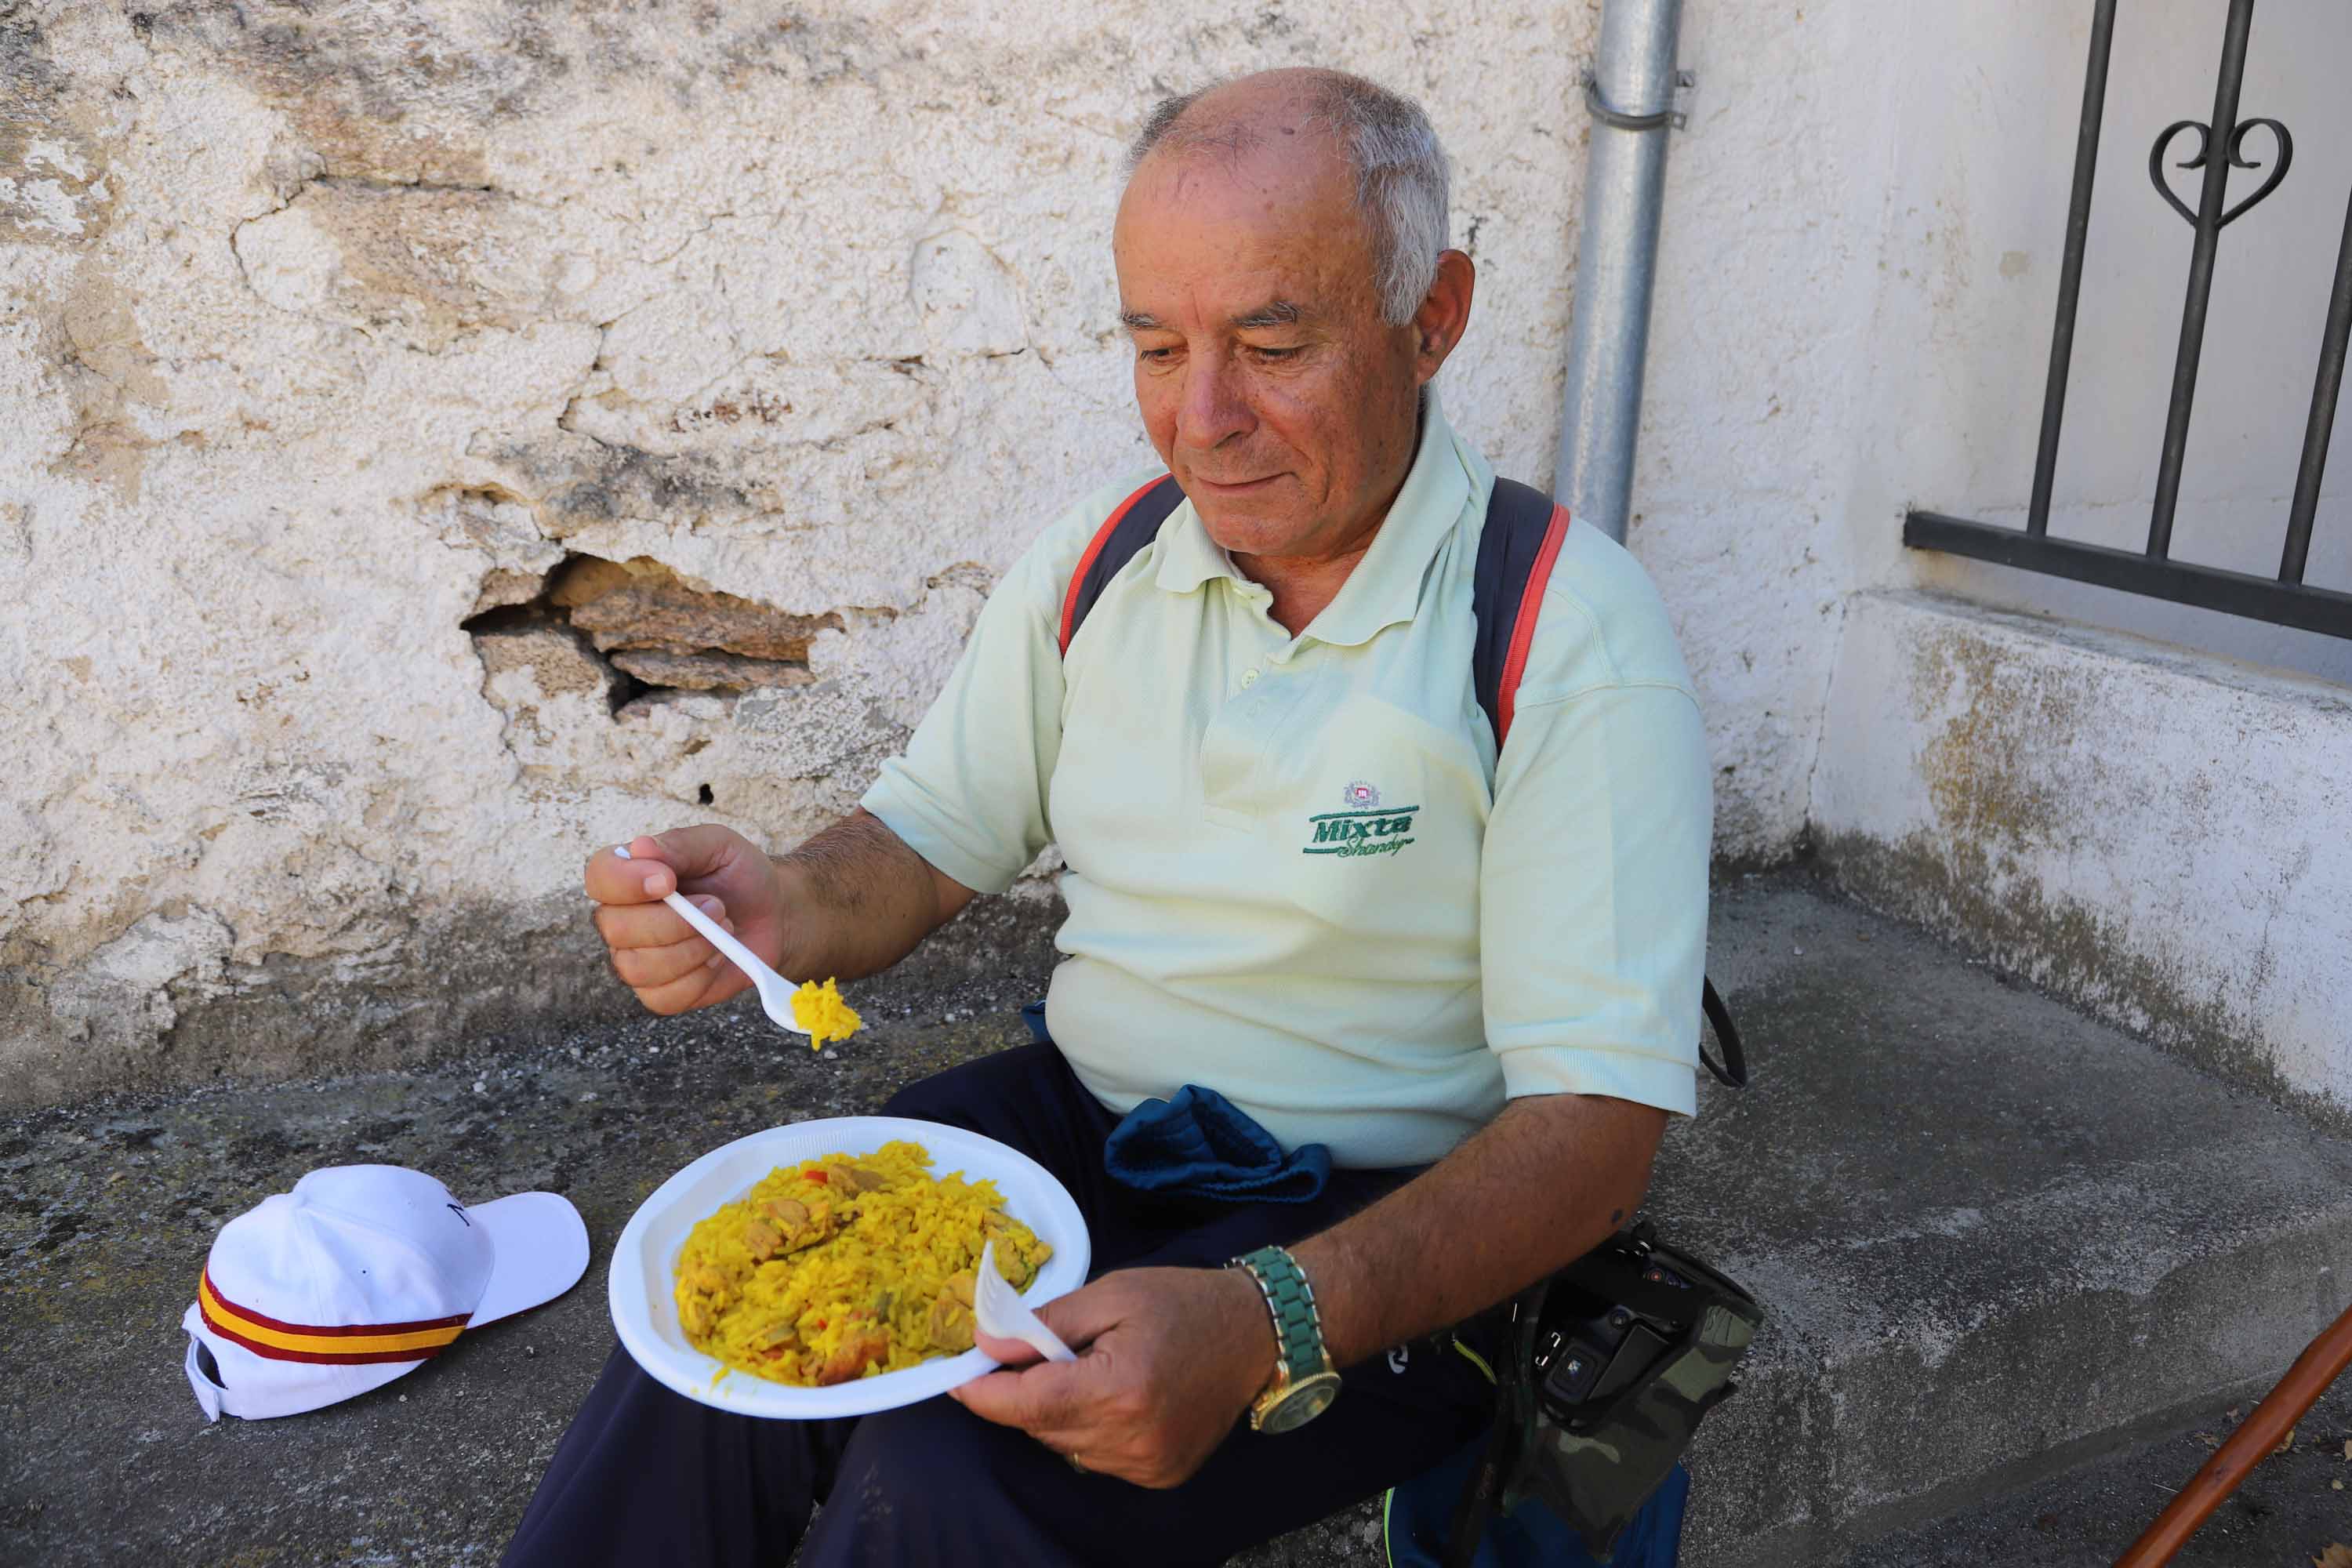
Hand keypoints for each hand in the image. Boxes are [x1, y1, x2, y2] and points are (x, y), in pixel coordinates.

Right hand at [583, 826, 786, 1014]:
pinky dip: (700, 977)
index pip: (599, 878)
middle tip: (717, 906)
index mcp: (628, 876)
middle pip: (616, 929)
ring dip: (690, 949)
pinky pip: (665, 996)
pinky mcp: (661, 992)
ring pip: (638, 967)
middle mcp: (623, 919)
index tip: (668, 881)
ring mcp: (637, 958)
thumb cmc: (738, 876)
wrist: (773, 913)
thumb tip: (640, 848)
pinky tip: (718, 956)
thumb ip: (680, 844)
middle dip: (674, 921)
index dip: (626, 882)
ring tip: (723, 929)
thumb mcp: (718, 845)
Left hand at [949, 1266, 1279, 1488]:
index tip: (956, 1374)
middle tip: (1037, 1348)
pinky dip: (1090, 1429)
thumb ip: (1045, 1323)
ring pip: (1063, 1445)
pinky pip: (1095, 1457)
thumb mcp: (1111, 1294)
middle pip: (1039, 1426)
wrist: (1256, 1333)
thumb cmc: (1182, 1302)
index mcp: (1118, 1388)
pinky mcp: (1159, 1475)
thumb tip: (984, 1343)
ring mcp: (1147, 1464)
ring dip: (1059, 1410)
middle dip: (1025, 1390)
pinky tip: (1116, 1395)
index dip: (983, 1391)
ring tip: (1091, 1368)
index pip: (1024, 1405)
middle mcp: (1131, 1439)